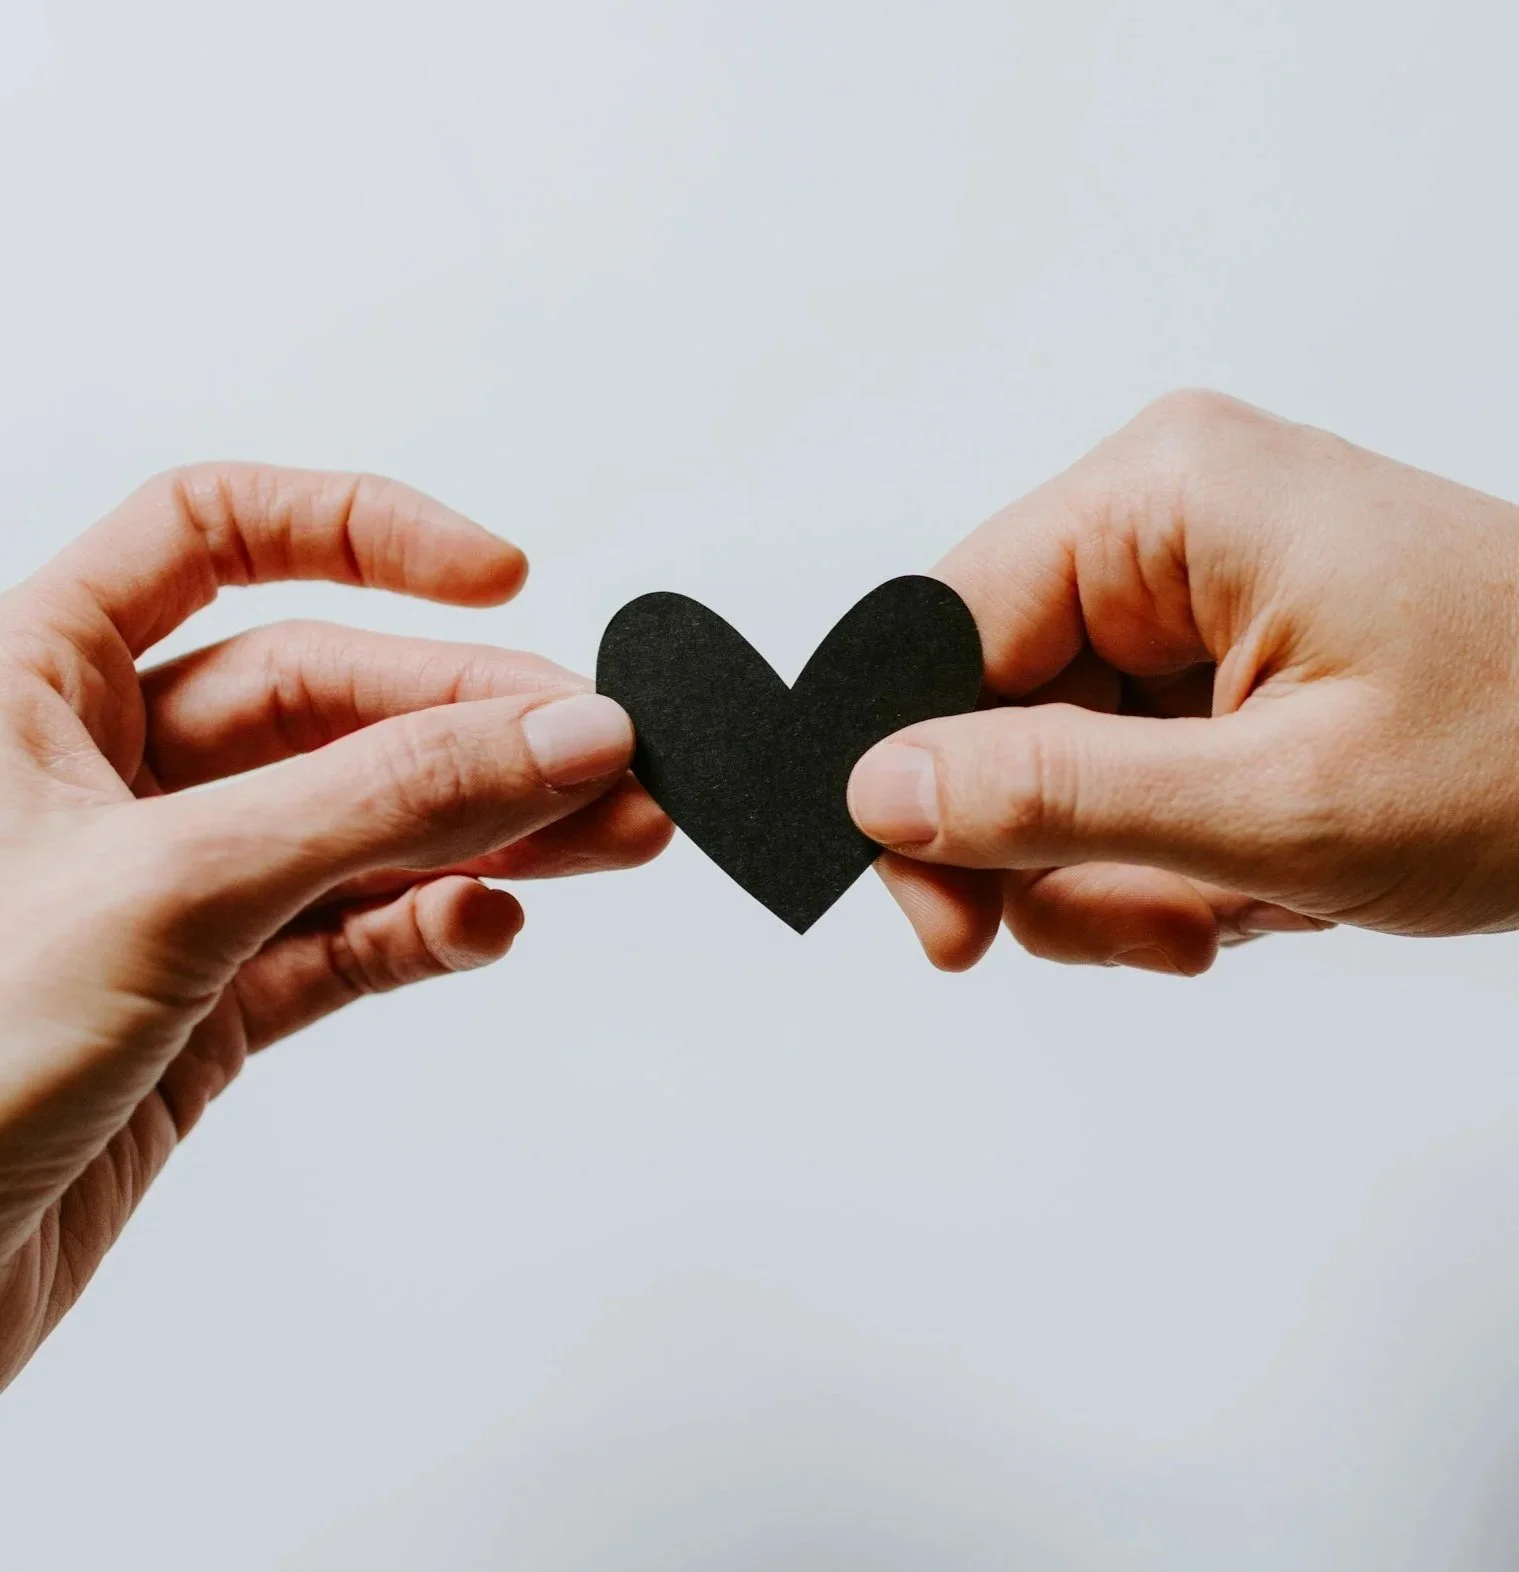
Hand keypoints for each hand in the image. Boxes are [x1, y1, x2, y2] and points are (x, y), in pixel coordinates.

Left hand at [0, 465, 667, 1387]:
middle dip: (478, 724)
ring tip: (610, 834)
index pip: (216, 531)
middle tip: (601, 754)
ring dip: (492, 829)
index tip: (497, 574)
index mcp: (35, 680)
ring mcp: (170, 887)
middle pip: (333, 696)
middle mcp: (107, 771)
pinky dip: (430, 926)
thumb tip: (556, 734)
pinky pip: (352, 933)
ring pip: (363, 822)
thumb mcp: (173, 886)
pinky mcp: (211, 996)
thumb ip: (380, 802)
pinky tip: (486, 923)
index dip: (364, 533)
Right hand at [848, 391, 1518, 972]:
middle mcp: (1163, 526)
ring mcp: (1193, 595)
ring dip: (1125, 871)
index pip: (940, 635)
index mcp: (1162, 497)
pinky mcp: (1222, 659)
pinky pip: (1123, 775)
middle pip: (993, 711)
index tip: (947, 925)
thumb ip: (1055, 797)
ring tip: (1238, 905)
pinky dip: (1171, 857)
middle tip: (1157, 928)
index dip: (919, 787)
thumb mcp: (1279, 802)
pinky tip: (1260, 881)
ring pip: (1055, 764)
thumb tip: (879, 791)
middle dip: (1057, 851)